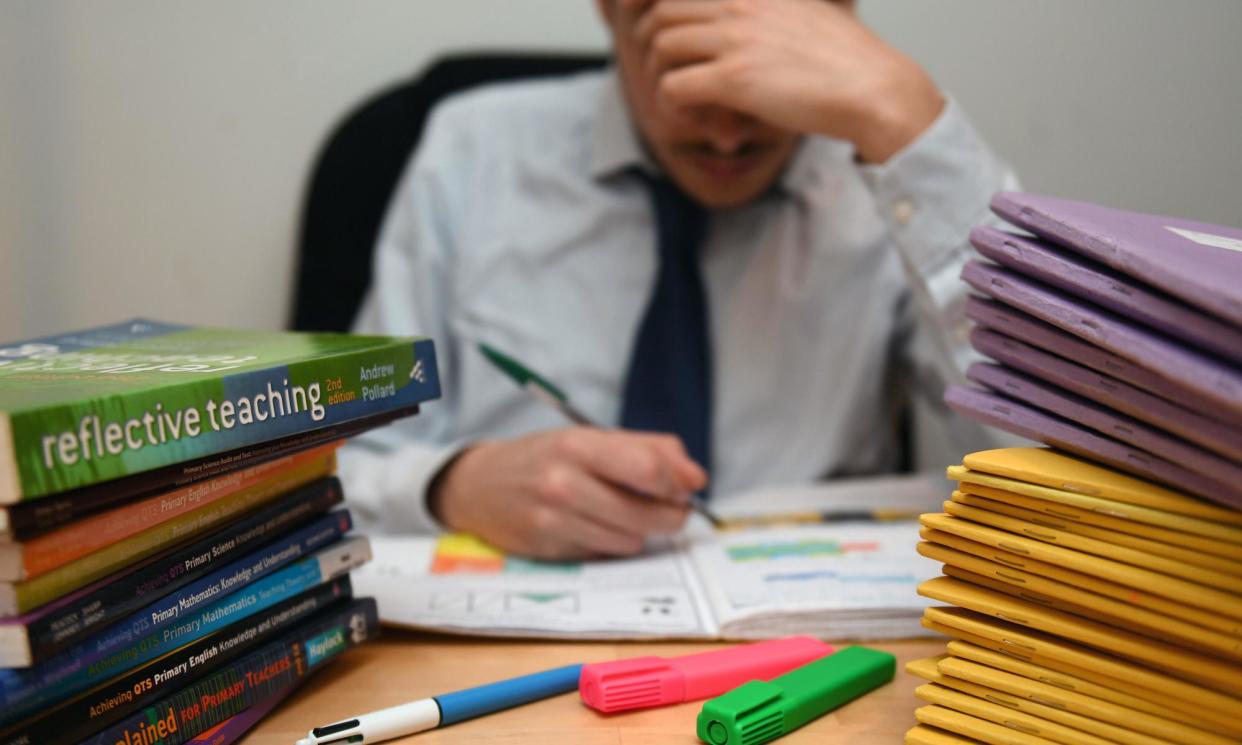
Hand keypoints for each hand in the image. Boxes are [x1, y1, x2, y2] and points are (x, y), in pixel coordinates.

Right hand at [428, 428, 706, 559]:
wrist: (478, 486)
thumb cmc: (544, 457)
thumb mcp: (589, 438)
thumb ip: (647, 449)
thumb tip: (696, 478)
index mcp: (578, 445)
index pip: (648, 470)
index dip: (678, 482)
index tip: (687, 485)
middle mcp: (564, 483)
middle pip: (648, 513)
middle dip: (671, 513)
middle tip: (672, 506)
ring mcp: (555, 520)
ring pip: (632, 539)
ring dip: (640, 530)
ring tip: (622, 512)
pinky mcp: (550, 550)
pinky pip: (606, 553)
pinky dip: (612, 542)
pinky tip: (595, 526)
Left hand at [630, 0, 943, 162]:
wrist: (873, 88)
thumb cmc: (843, 59)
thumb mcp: (801, 12)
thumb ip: (765, 9)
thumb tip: (739, 23)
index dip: (649, 1)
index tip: (638, 15)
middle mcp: (740, 4)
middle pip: (662, 11)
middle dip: (651, 43)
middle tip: (663, 69)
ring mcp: (735, 39)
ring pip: (661, 46)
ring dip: (660, 74)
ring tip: (679, 95)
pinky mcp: (735, 79)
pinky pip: (674, 86)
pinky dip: (672, 103)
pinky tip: (689, 112)